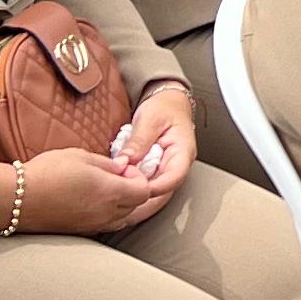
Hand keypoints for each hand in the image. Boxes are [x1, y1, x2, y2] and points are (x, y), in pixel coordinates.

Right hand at [0, 148, 172, 237]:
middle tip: (121, 175)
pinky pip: (108, 225)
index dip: (141, 177)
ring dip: (126, 204)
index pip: (145, 191)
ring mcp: (94, 225)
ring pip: (125, 219)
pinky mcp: (82, 232)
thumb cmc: (47, 173)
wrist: (16, 199)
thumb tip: (123, 166)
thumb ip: (108, 163)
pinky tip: (100, 202)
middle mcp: (106, 213)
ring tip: (111, 188)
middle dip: (136, 190)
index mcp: (111, 192)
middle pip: (138, 206)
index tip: (126, 167)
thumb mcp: (81, 156)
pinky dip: (113, 214)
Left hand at [106, 83, 196, 200]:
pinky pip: (146, 184)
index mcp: (183, 152)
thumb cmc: (165, 107)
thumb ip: (139, 140)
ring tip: (117, 191)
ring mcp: (167, 170)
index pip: (173, 178)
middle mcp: (177, 165)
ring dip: (136, 195)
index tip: (132, 187)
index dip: (153, 187)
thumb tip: (125, 161)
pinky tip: (120, 184)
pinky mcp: (156, 171)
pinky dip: (133, 187)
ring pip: (154, 192)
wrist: (167, 102)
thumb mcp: (150, 118)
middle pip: (163, 192)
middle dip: (141, 198)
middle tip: (119, 195)